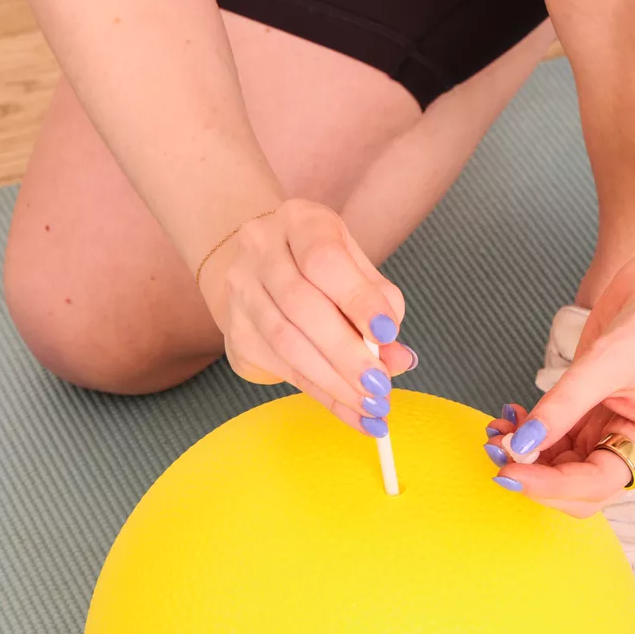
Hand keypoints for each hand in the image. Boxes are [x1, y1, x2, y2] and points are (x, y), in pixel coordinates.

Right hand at [198, 198, 414, 433]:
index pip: (323, 259)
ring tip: (371, 405)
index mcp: (298, 221)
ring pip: (286, 342)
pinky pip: (281, 369)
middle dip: (346, 352)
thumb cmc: (321, 266)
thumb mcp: (356, 268)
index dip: (357, 299)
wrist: (260, 266)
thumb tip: (398, 359)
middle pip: (300, 305)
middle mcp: (260, 249)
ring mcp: (240, 289)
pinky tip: (352, 412)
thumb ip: (382, 306)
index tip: (387, 334)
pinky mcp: (236, 330)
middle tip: (380, 385)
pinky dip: (323, 395)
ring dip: (334, 381)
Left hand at [484, 220, 634, 515]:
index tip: (509, 470)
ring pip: (562, 462)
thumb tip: (522, 444)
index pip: (594, 484)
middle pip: (577, 486)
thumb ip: (562, 406)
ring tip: (496, 430)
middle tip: (497, 452)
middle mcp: (630, 441)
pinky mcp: (591, 407)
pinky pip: (557, 435)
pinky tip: (510, 415)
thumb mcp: (606, 362)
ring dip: (527, 453)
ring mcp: (609, 425)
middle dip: (535, 474)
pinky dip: (532, 431)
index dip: (549, 484)